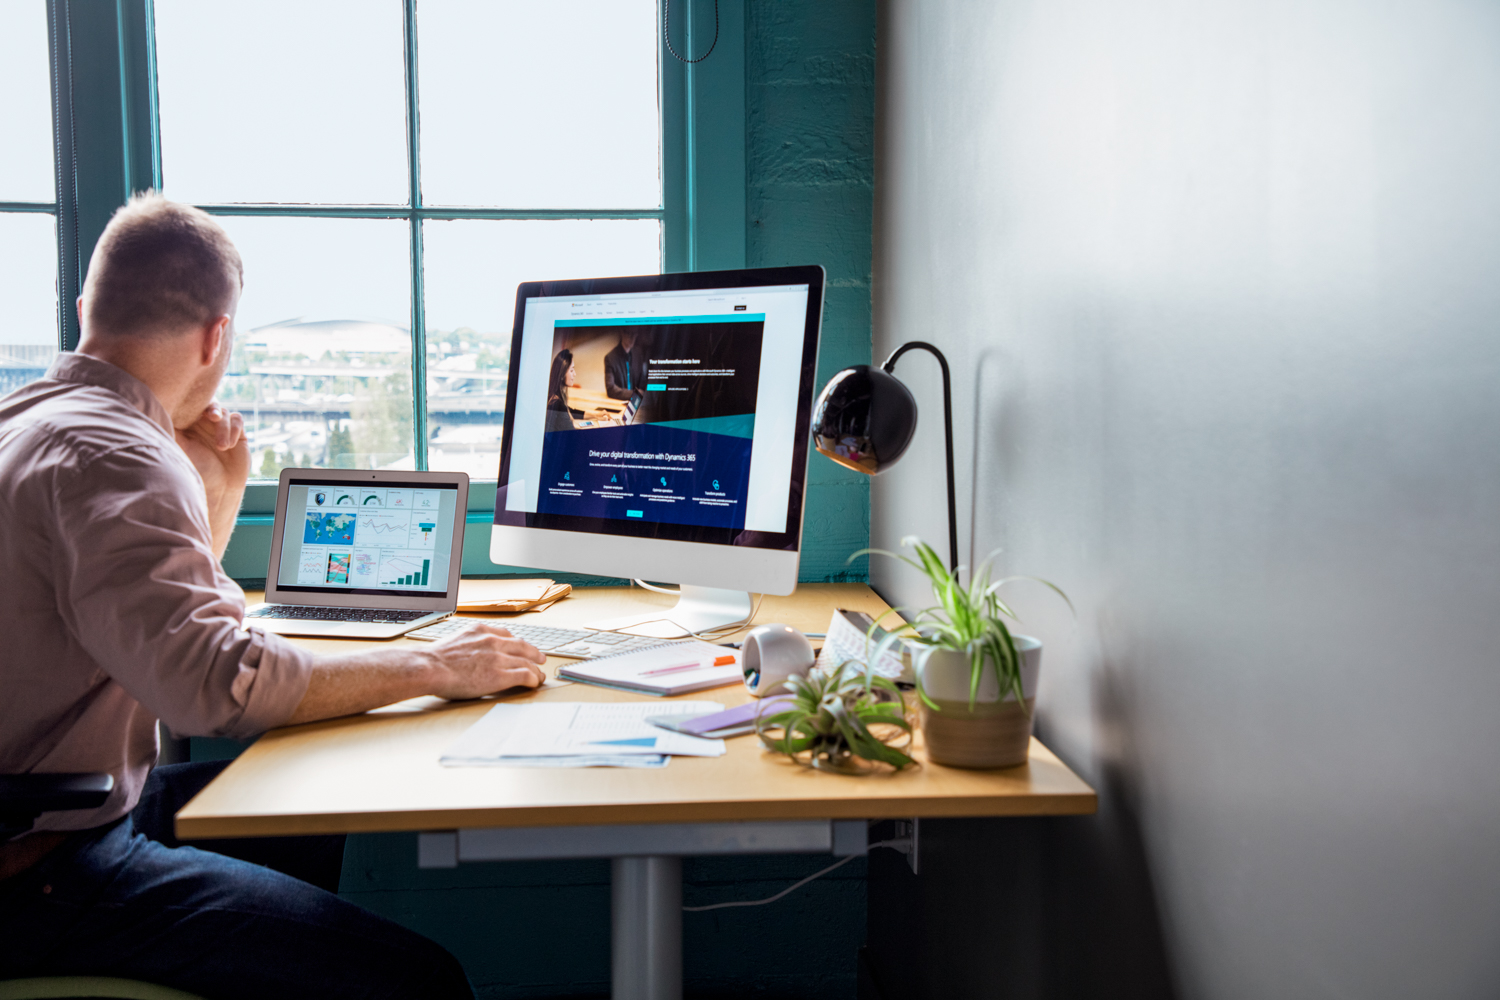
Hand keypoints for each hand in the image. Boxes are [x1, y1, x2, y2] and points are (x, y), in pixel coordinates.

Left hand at [176, 402, 249, 504]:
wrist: (218, 489)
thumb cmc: (195, 470)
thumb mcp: (179, 447)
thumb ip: (172, 427)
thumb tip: (163, 407)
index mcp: (186, 425)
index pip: (190, 405)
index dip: (194, 403)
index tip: (197, 412)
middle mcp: (203, 424)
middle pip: (209, 404)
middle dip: (212, 408)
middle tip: (212, 417)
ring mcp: (220, 428)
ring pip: (224, 412)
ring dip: (223, 427)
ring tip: (221, 447)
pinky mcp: (237, 433)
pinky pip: (237, 419)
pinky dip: (234, 430)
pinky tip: (229, 446)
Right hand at [428, 622, 546, 698]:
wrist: (429, 667)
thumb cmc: (433, 660)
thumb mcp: (453, 640)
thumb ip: (466, 643)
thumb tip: (465, 652)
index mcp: (480, 631)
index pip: (506, 634)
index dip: (517, 643)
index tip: (521, 647)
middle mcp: (493, 641)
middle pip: (522, 646)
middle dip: (533, 653)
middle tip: (540, 658)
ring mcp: (498, 657)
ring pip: (527, 661)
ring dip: (536, 669)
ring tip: (540, 675)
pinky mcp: (501, 675)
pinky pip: (525, 675)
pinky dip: (534, 679)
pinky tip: (535, 683)